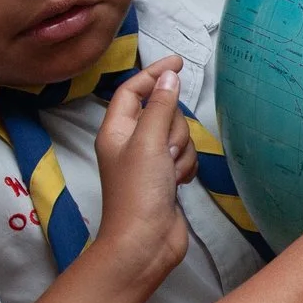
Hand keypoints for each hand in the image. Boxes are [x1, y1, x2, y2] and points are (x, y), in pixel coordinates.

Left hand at [88, 57, 192, 294]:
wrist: (145, 241)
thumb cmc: (138, 191)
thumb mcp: (149, 142)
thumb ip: (161, 106)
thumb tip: (170, 75)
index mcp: (116, 130)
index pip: (133, 90)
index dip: (153, 73)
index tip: (179, 61)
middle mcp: (131, 142)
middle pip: (162, 112)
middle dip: (174, 127)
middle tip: (167, 150)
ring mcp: (150, 161)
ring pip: (178, 135)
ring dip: (182, 151)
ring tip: (171, 172)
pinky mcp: (166, 177)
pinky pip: (185, 156)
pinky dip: (186, 166)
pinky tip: (179, 183)